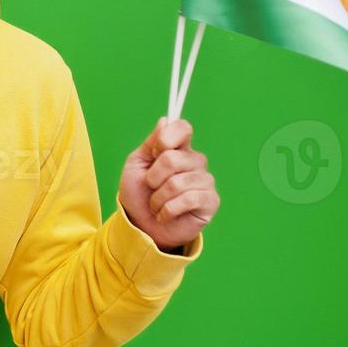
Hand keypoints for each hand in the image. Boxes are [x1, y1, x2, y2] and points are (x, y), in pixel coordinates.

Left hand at [118, 117, 218, 251]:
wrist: (140, 226)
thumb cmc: (138, 194)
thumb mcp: (137, 164)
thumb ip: (151, 142)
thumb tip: (165, 120)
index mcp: (178, 149)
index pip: (183, 128)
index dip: (167, 138)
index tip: (154, 152)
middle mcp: (194, 161)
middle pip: (173, 158)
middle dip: (153, 177)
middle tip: (150, 187)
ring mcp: (205, 181)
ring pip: (178, 182)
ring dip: (158, 198)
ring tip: (156, 205)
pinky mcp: (210, 201)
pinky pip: (189, 199)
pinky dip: (168, 209)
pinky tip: (165, 215)